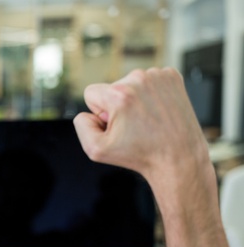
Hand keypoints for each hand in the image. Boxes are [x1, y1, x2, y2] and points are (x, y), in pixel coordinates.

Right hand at [73, 68, 208, 182]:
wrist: (179, 157)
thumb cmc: (139, 155)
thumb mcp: (96, 150)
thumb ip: (81, 126)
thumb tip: (86, 112)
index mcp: (119, 94)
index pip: (91, 93)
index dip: (99, 113)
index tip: (115, 126)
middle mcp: (139, 79)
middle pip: (112, 88)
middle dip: (118, 106)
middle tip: (135, 127)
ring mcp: (158, 75)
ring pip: (131, 85)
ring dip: (135, 100)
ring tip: (148, 120)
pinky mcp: (172, 76)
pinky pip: (149, 81)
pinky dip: (151, 95)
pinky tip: (158, 111)